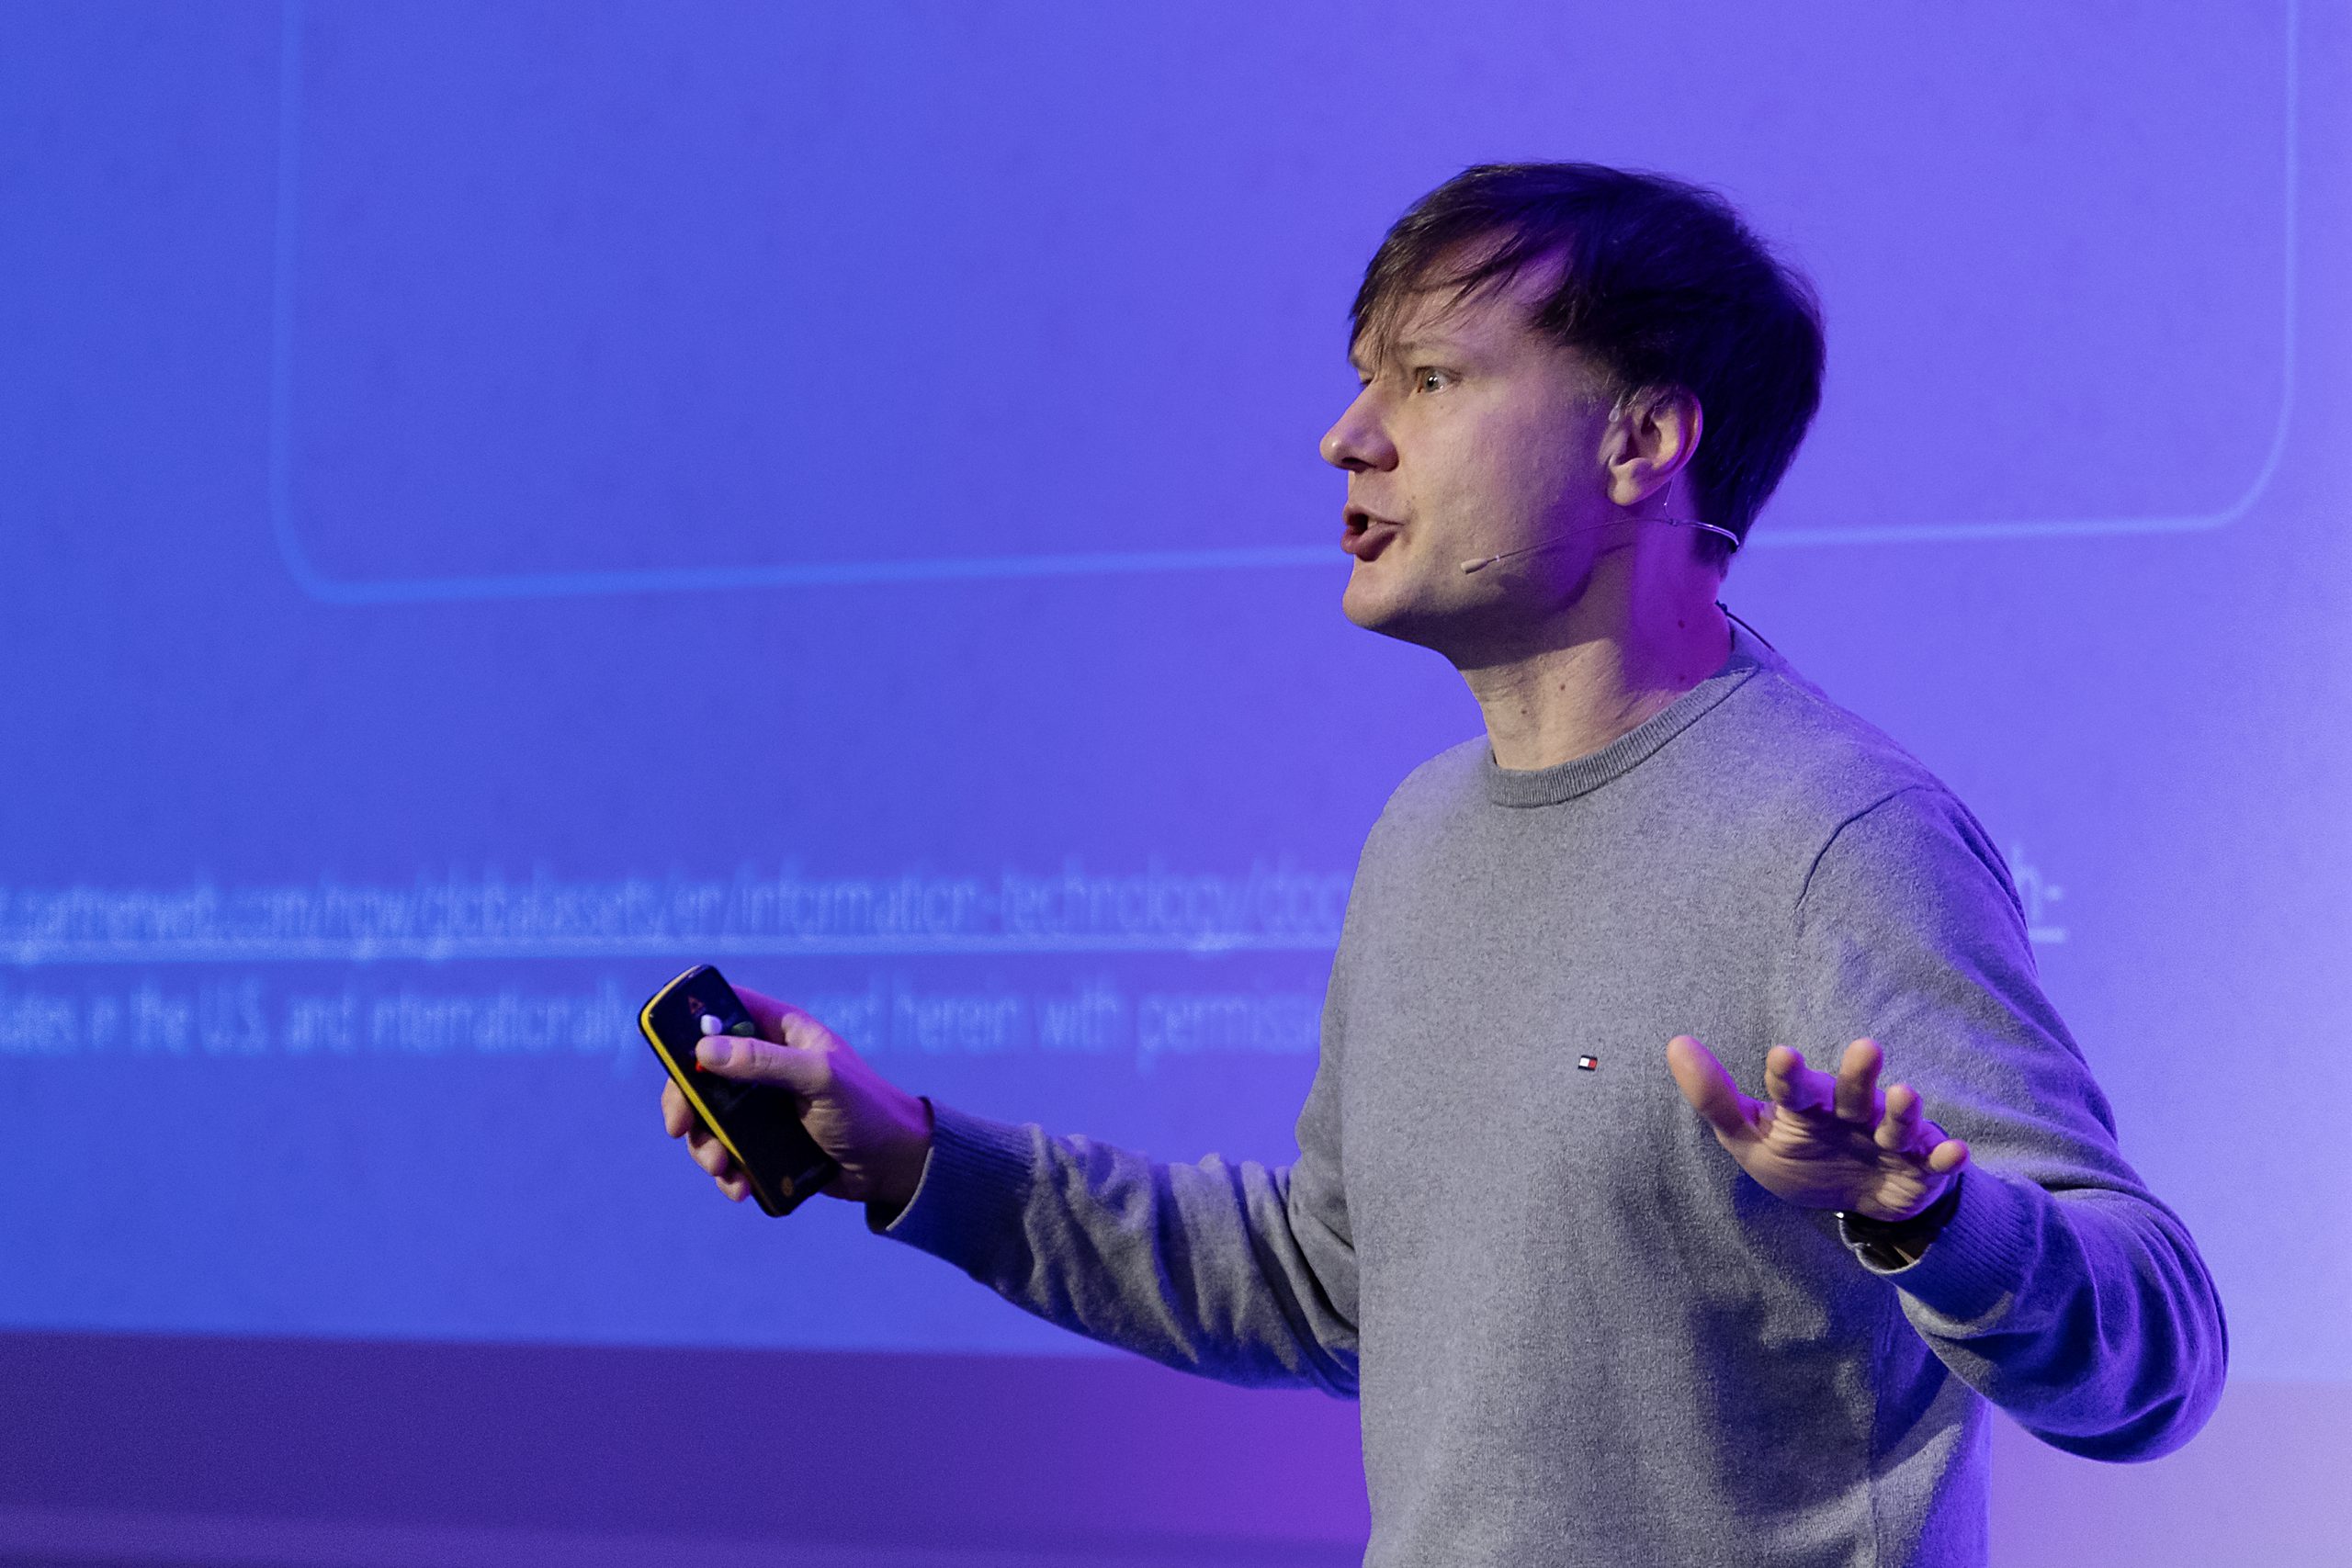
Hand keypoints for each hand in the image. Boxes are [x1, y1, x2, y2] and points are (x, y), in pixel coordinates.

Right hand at [659, 984, 933, 1212]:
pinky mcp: (764, 1140)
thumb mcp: (819, 1078)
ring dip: (705, 1145)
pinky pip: (727, 1149)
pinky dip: (726, 1169)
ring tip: (722, 1168)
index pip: (723, 1009)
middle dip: (686, 1102)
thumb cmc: (866, 1109)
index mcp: (781, 1031)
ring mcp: (762, 1103)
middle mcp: (766, 1063)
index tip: (669, 1054)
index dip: (690, 1023)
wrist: (892, 1166)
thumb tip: (703, 1051)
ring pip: (708, 1117)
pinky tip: (739, 1185)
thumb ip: (765, 1062)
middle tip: (680, 1127)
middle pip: (701, 1070)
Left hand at [1666, 1035, 1968, 1221]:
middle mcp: (1850, 1112)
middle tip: (1865, 1049)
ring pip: (1896, 1121)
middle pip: (1854, 1090)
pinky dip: (1946, 1156)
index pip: (1793, 1086)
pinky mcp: (1922, 1165)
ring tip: (1906, 1096)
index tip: (1782, 1055)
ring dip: (1904, 1110)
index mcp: (1808, 1105)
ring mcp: (1888, 1138)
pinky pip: (1936, 1160)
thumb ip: (1715, 1099)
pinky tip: (1954, 1153)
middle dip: (1859, 1073)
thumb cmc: (1802, 1157)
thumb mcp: (1751, 1138)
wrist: (1860, 1199)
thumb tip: (1674, 1043)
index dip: (1788, 1073)